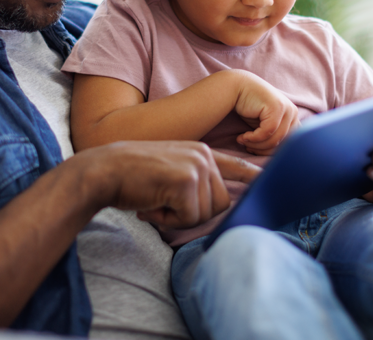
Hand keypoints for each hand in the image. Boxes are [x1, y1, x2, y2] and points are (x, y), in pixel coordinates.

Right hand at [89, 140, 260, 228]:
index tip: (268, 179)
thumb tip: (217, 204)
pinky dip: (169, 219)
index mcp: (199, 152)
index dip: (252, 176)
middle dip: (193, 214)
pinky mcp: (187, 180)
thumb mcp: (168, 173)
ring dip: (179, 217)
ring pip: (206, 213)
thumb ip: (193, 183)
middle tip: (164, 205)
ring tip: (155, 201)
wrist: (104, 171)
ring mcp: (197, 165)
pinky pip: (190, 217)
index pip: (234, 165)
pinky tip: (152, 204)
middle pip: (221, 203)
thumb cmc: (131, 178)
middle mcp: (204, 155)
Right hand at [232, 71, 300, 154]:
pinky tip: (242, 137)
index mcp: (293, 119)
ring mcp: (287, 108)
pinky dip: (253, 138)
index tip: (256, 152)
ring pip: (276, 139)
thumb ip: (273, 137)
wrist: (236, 87)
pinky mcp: (277, 107)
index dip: (272, 152)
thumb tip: (278, 159)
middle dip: (264, 150)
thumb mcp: (263, 125)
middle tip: (248, 148)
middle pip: (284, 144)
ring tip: (243, 141)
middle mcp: (293, 113)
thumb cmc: (248, 108)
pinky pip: (268, 132)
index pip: (290, 145)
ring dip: (257, 145)